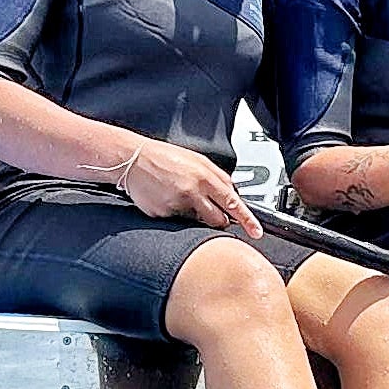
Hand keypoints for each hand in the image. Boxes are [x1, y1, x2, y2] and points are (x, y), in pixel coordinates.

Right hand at [116, 139, 258, 233]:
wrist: (132, 159)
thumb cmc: (164, 157)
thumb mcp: (197, 159)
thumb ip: (217, 177)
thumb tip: (233, 193)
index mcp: (204, 177)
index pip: (233, 203)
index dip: (247, 220)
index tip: (256, 231)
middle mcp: (192, 193)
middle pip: (218, 220)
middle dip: (220, 220)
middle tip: (211, 209)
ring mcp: (176, 206)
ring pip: (197, 222)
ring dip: (197, 215)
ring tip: (182, 196)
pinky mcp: (162, 215)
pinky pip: (177, 221)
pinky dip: (176, 213)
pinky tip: (167, 197)